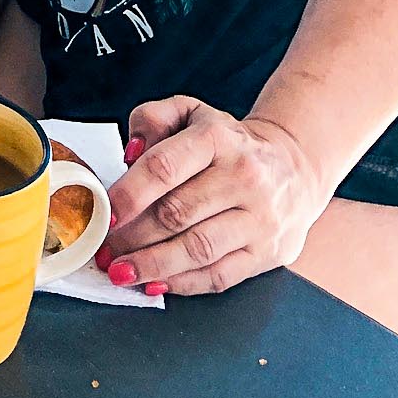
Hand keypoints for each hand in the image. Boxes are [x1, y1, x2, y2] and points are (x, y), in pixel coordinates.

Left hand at [98, 96, 327, 295]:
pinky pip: (219, 275)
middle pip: (176, 213)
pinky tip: (157, 284)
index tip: (105, 214)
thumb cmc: (229, 143)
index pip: (164, 167)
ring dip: (152, 265)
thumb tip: (129, 152)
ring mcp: (259, 218)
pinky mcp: (267, 252)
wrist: (294, 167)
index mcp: (217, 138)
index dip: (129, 194)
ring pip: (197, 249)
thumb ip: (153, 119)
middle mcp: (243, 177)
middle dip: (132, 236)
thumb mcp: (192, 113)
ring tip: (121, 272)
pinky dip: (183, 283)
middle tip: (104, 249)